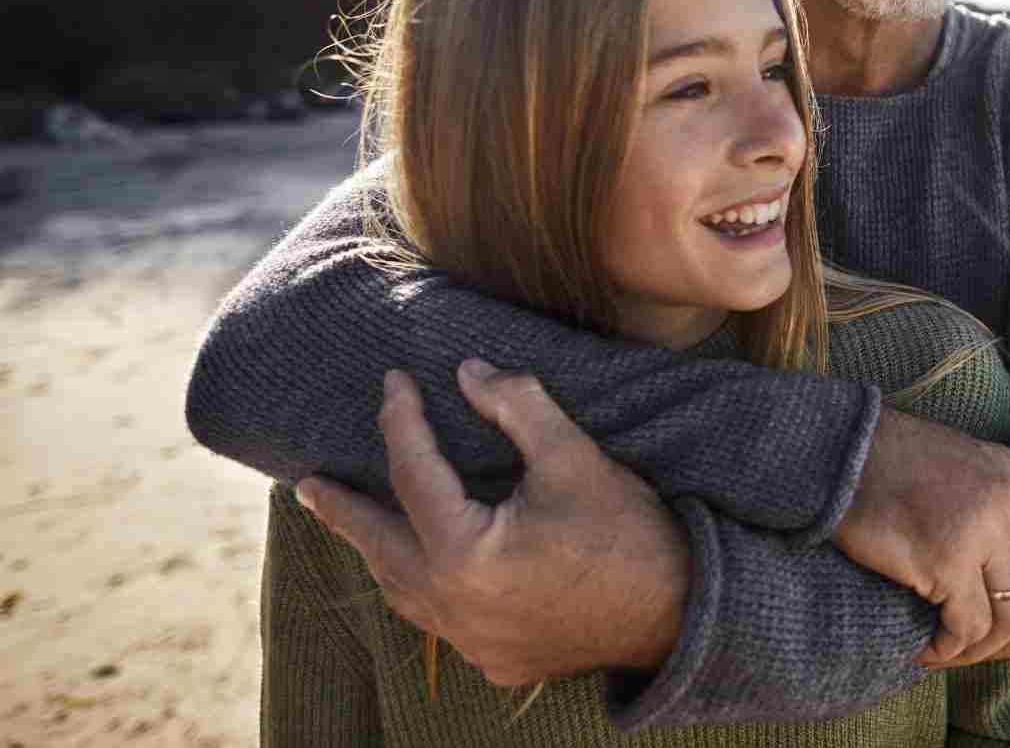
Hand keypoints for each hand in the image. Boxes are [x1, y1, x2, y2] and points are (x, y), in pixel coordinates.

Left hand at [294, 360, 689, 684]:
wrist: (680, 613)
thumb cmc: (627, 531)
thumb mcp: (572, 455)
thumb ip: (516, 407)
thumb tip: (468, 371)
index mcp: (462, 553)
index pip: (413, 472)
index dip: (400, 419)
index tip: (394, 381)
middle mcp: (452, 607)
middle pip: (381, 545)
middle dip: (343, 510)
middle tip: (305, 484)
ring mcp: (471, 643)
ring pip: (403, 593)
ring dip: (377, 552)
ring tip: (356, 526)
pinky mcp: (496, 661)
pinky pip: (439, 622)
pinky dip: (420, 590)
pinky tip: (423, 574)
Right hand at [831, 409, 1009, 668]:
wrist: (837, 448)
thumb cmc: (887, 464)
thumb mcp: (963, 468)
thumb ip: (996, 506)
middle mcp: (1009, 501)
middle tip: (984, 648)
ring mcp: (981, 530)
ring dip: (984, 649)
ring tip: (950, 653)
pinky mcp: (945, 559)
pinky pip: (966, 627)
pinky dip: (948, 650)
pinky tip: (926, 651)